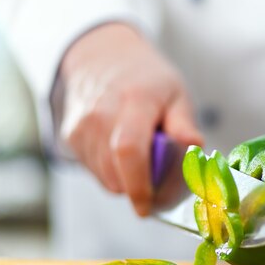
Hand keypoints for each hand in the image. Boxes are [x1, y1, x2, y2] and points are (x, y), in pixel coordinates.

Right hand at [59, 23, 202, 215]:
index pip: (129, 151)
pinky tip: (121, 150)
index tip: (148, 207)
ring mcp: (81, 127)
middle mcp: (101, 114)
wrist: (101, 58)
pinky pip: (95, 171)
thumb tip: (194, 151)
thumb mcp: (177, 94)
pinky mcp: (70, 137)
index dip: (138, 186)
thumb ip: (184, 126)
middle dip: (139, 187)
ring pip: (105, 178)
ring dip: (126, 179)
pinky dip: (112, 171)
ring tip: (142, 156)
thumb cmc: (147, 79)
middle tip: (159, 179)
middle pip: (116, 173)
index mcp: (135, 101)